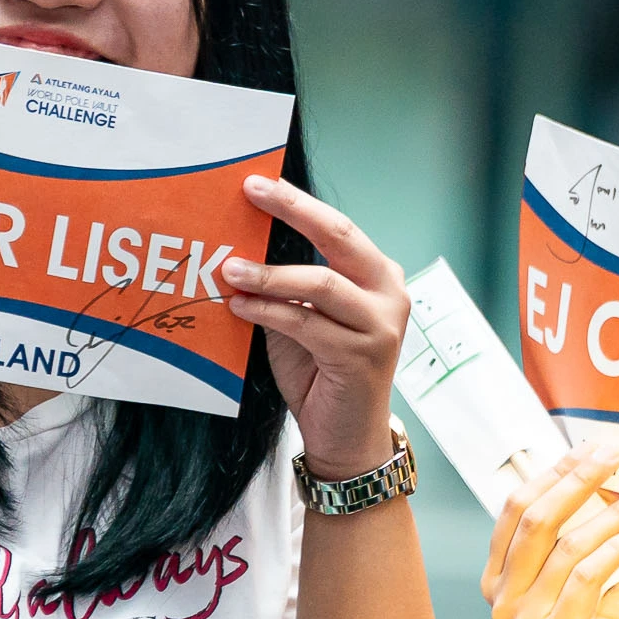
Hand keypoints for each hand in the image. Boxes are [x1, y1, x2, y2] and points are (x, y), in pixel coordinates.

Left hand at [223, 175, 405, 481]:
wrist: (346, 435)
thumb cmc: (321, 371)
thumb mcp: (304, 316)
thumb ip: (287, 283)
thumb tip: (241, 243)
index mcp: (378, 275)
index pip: (338, 227)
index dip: (298, 203)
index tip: (258, 182)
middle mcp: (389, 292)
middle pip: (339, 237)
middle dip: (292, 211)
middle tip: (251, 193)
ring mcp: (381, 324)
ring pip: (320, 283)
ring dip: (268, 274)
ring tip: (228, 268)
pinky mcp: (362, 354)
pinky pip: (305, 322)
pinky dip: (268, 311)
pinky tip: (240, 306)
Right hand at [481, 445, 618, 618]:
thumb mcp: (588, 565)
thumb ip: (579, 526)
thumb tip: (594, 465)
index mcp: (499, 578)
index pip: (515, 511)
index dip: (552, 474)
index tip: (589, 448)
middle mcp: (501, 600)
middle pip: (534, 521)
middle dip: (576, 480)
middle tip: (613, 455)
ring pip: (565, 546)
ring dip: (609, 513)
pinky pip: (586, 575)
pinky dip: (617, 547)